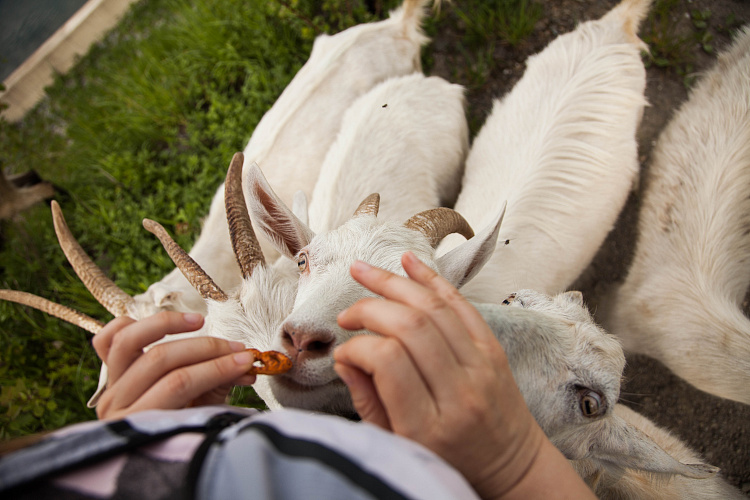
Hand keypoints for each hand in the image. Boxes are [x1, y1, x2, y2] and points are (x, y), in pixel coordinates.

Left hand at [92, 311, 256, 419]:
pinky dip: (129, 324)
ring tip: (200, 320)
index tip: (247, 361)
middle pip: (160, 360)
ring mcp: (109, 386)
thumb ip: (219, 390)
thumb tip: (245, 367)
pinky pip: (105, 340)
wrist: (153, 453)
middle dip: (206, 348)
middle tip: (237, 348)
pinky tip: (160, 324)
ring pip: (129, 341)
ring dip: (168, 324)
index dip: (216, 368)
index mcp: (139, 423)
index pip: (178, 384)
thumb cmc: (185, 434)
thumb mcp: (202, 419)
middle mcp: (116, 404)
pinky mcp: (108, 372)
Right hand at [334, 252, 591, 498]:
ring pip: (435, 306)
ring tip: (362, 272)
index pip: (387, 360)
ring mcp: (481, 365)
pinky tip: (406, 262)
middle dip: (370, 308)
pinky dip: (431, 278)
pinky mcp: (493, 348)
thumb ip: (368, 401)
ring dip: (393, 282)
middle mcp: (460, 391)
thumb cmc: (449, 461)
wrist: (510, 465)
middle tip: (347, 315)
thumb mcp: (398, 444)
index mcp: (429, 424)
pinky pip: (461, 303)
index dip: (357, 346)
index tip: (345, 351)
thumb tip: (345, 357)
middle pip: (411, 326)